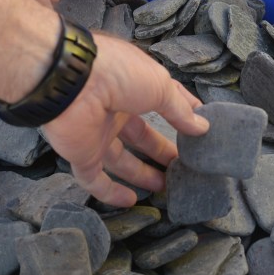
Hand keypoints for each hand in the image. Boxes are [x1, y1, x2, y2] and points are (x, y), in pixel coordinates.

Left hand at [41, 33, 209, 206]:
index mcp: (131, 87)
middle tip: (182, 166)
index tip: (199, 129)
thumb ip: (180, 110)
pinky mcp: (81, 154)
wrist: (71, 82)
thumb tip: (202, 127)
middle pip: (140, 136)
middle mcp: (113, 110)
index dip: (179, 115)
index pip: (160, 103)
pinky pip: (95, 179)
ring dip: (141, 174)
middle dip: (161, 151)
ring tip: (165, 186)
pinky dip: (111, 193)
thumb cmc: (118, 73)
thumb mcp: (160, 86)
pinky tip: (131, 201)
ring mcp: (95, 133)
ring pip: (120, 161)